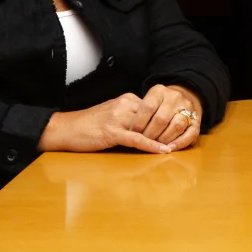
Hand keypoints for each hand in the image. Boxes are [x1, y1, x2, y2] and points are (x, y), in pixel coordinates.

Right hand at [38, 86, 201, 154]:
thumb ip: (131, 116)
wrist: (66, 129)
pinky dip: (151, 146)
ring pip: (148, 128)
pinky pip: (137, 139)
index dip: (168, 120)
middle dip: (169, 130)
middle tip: (185, 140)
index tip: (182, 128)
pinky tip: (163, 151)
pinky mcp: (112, 132)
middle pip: (155, 118)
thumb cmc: (88, 125)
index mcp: (127, 99)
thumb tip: (150, 126)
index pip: (155, 108)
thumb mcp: (113, 114)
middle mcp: (125, 105)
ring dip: (164, 139)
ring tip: (179, 148)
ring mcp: (119, 118)